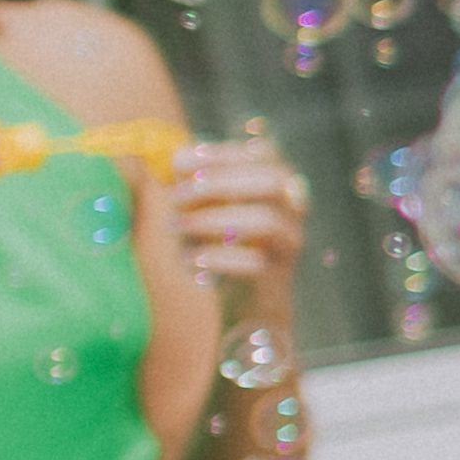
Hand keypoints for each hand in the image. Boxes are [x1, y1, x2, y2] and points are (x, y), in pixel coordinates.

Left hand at [154, 132, 304, 303]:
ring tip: (177, 226)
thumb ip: (190, 184)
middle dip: (218, 183)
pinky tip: (190, 259)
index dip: (224, 153)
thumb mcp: (203, 210)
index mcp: (280, 185)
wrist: (247, 306)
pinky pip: (255, 263)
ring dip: (213, 219)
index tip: (180, 162)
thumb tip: (166, 162)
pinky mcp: (279, 277)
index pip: (266, 153)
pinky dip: (218, 257)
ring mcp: (290, 243)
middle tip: (176, 196)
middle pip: (272, 181)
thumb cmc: (221, 247)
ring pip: (267, 220)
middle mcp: (294, 210)